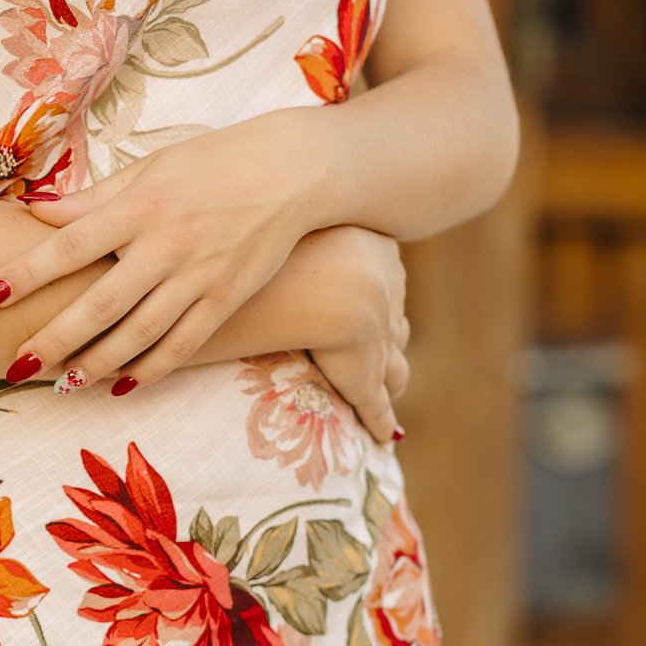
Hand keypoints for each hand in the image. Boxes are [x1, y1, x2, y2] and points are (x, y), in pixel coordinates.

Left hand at [0, 114, 324, 389]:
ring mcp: (199, 275)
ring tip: (61, 384)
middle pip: (98, 304)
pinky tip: (120, 385)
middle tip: (14, 364)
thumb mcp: (151, 168)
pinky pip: (183, 344)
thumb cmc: (213, 161)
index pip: (68, 245)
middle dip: (53, 338)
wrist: (293, 170)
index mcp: (139, 205)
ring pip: (138, 334)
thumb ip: (95, 198)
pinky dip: (150, 368)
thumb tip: (37, 215)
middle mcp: (166, 244)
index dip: (24, 273)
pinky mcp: (227, 298)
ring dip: (96, 364)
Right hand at [300, 225, 408, 443]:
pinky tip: (383, 435)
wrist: (311, 281)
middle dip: (390, 336)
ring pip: (395, 366)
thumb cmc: (285, 244)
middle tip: (382, 347)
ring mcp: (380, 342)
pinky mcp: (365, 381)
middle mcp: (388, 297)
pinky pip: (378, 407)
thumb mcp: (288, 226)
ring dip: (391, 380)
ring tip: (385, 393)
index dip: (377, 295)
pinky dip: (381, 422)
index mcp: (379, 254)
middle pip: (395, 322)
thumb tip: (250, 211)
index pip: (384, 278)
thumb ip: (279, 227)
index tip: (364, 303)